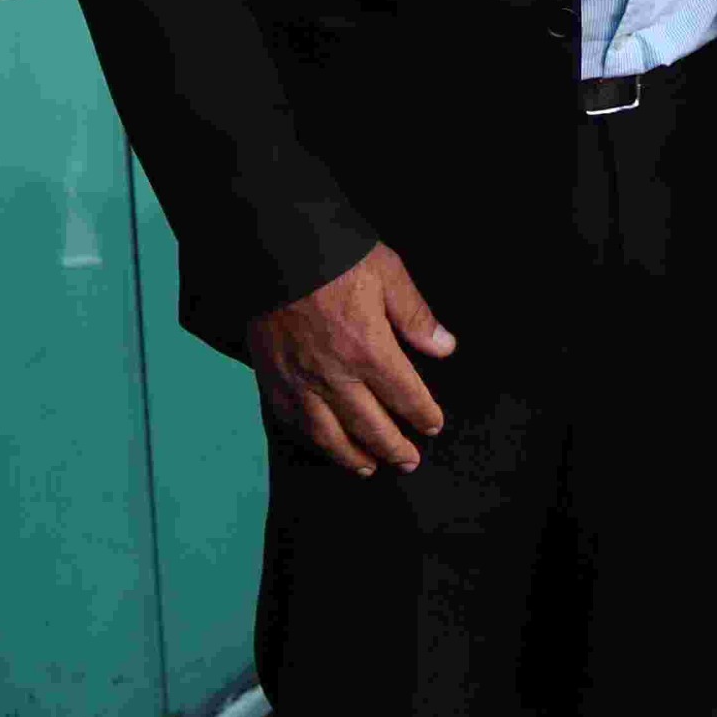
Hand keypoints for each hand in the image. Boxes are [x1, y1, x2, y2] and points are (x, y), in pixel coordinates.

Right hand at [246, 241, 455, 477]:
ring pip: (330, 436)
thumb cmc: (334, 256)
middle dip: (394, 448)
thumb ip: (415, 315)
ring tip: (369, 468)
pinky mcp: (272, 378)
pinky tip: (324, 445)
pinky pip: (293, 422)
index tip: (433, 425)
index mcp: (368, 349)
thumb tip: (445, 348)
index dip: (423, 415)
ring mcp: (299, 381)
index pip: (405, 396)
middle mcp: (334, 375)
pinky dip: (312, 441)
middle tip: (409, 461)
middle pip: (370, 426)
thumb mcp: (387, 272)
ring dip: (353, 457)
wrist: (273, 249)